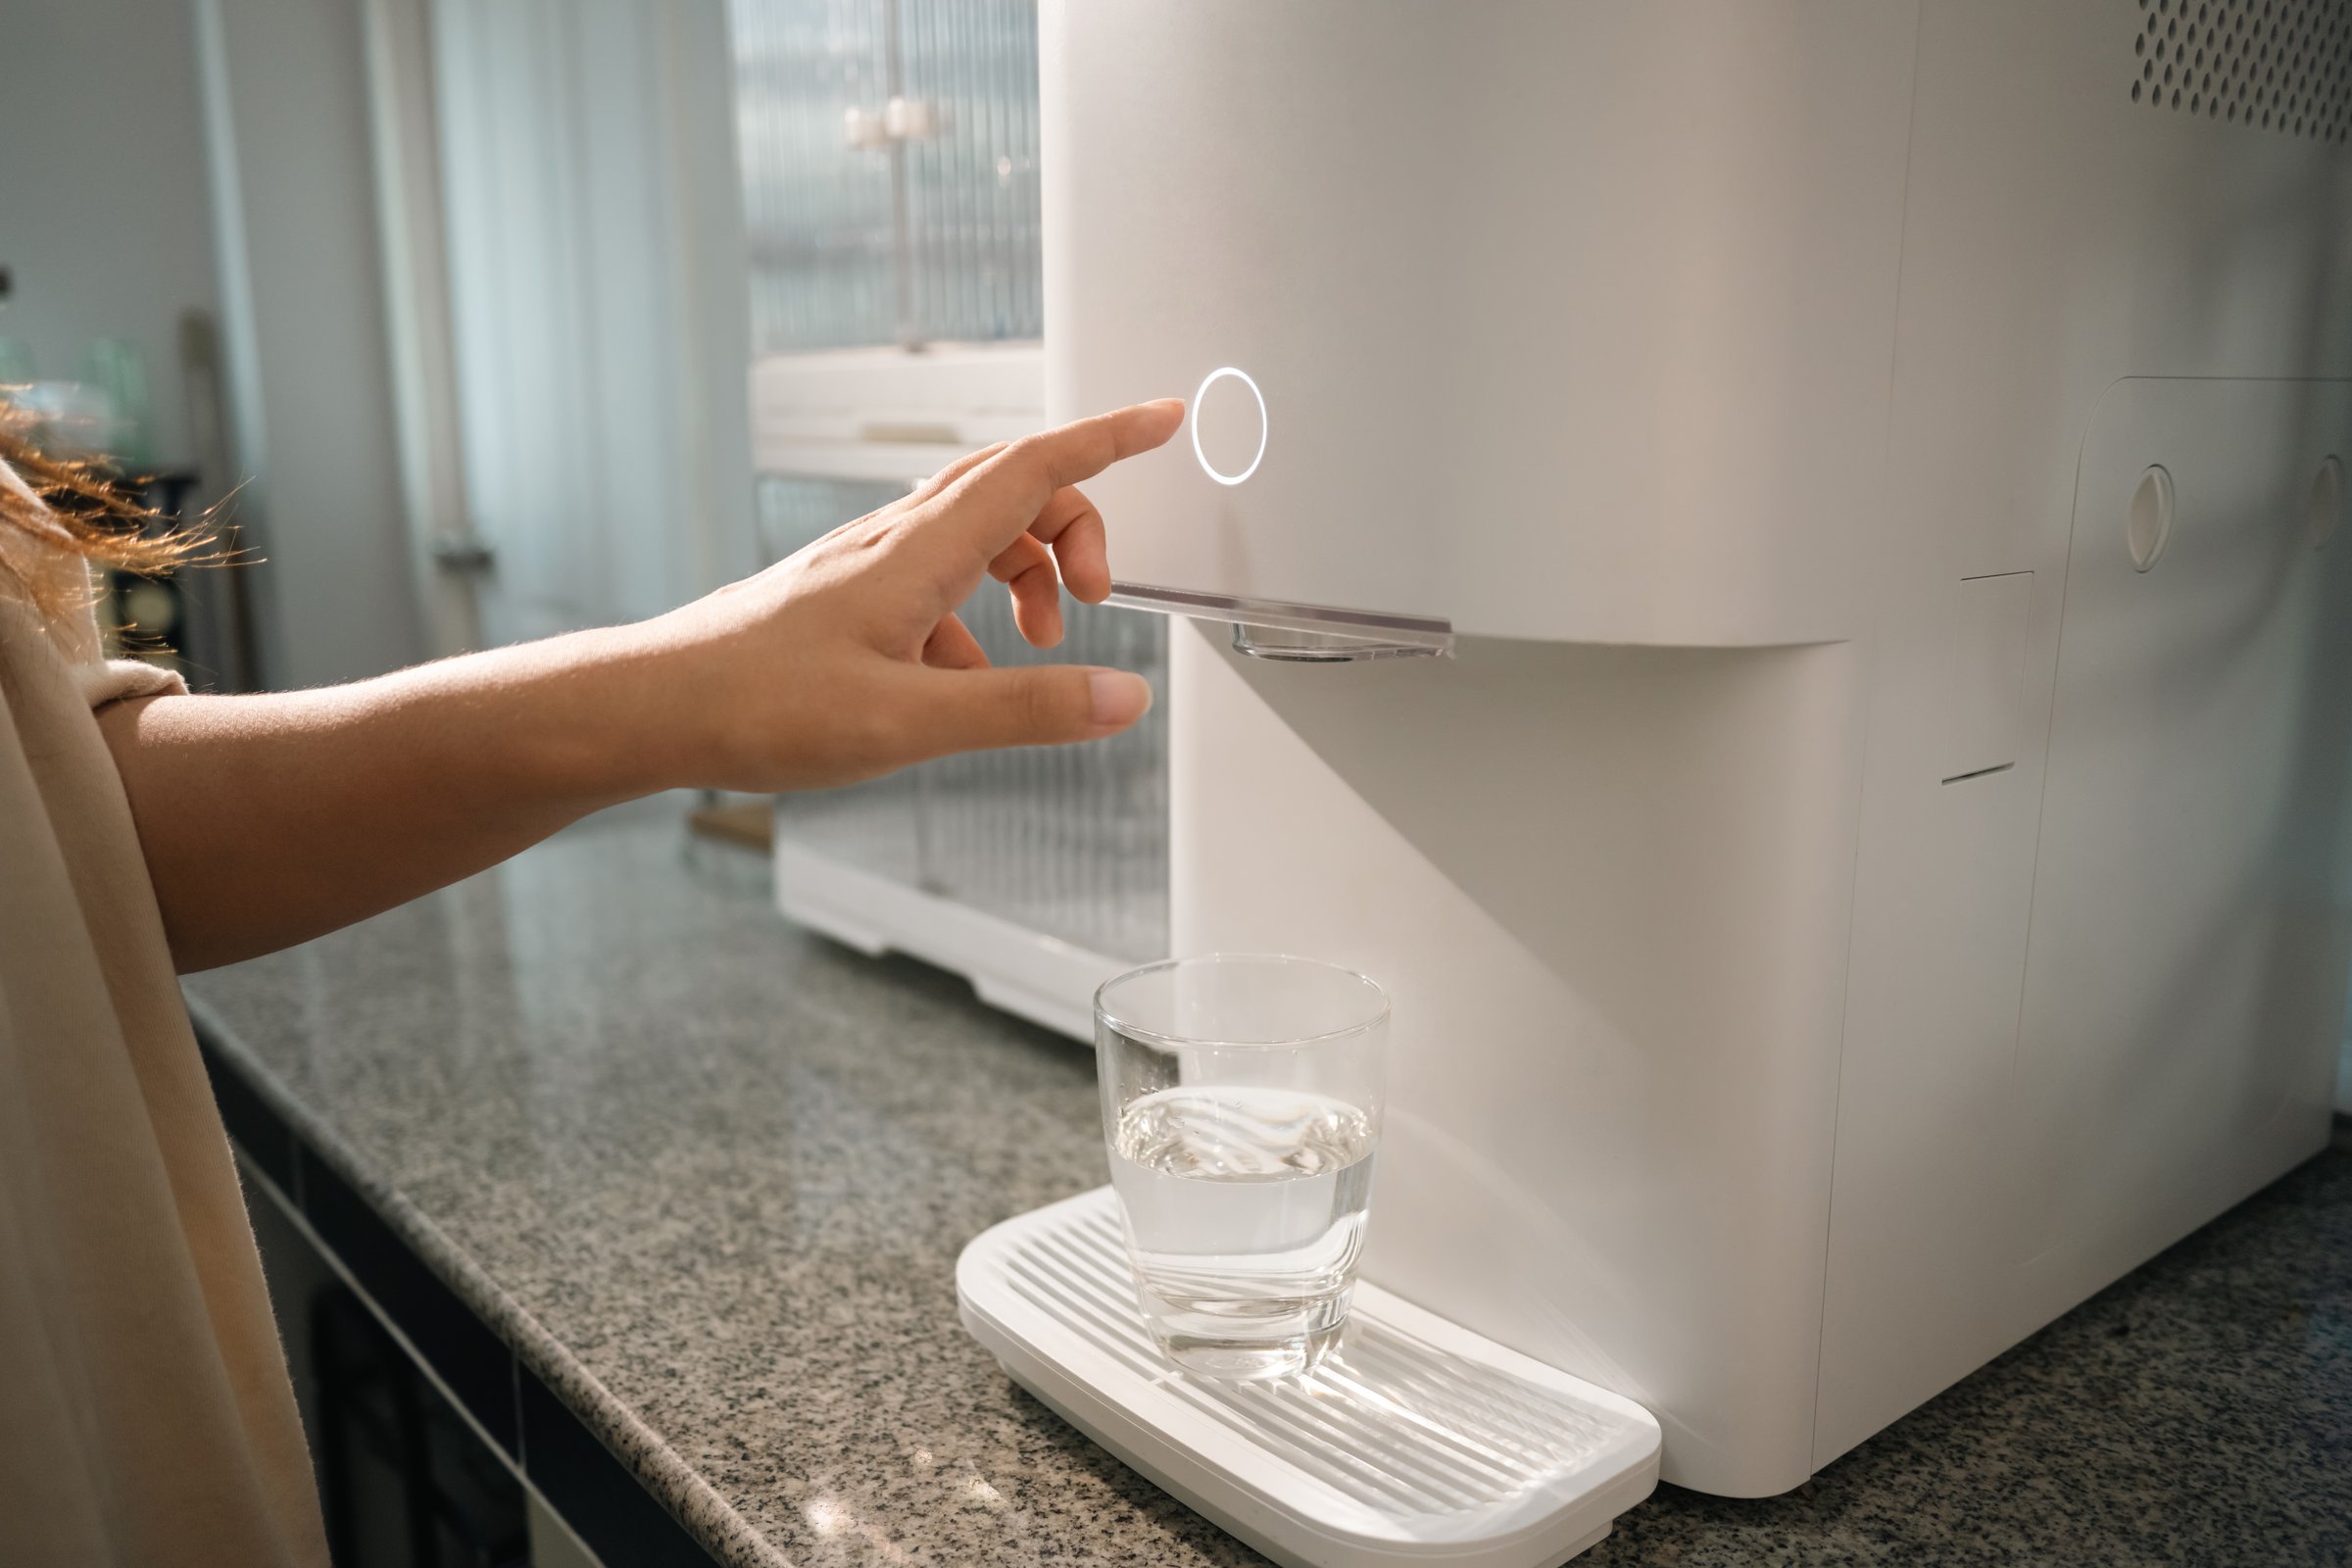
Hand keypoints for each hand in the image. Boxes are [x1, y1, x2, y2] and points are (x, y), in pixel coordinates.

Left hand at [636, 398, 1185, 791]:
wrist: (652, 706)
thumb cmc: (757, 705)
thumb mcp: (910, 722)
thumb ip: (1025, 709)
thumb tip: (1122, 697)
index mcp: (921, 550)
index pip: (1037, 467)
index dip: (1111, 437)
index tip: (1165, 416)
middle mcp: (895, 539)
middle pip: (1015, 489)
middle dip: (1077, 526)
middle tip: (1099, 594)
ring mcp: (867, 562)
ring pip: (977, 532)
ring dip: (1028, 573)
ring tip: (1038, 645)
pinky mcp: (846, 594)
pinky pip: (937, 578)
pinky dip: (975, 615)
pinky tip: (958, 680)